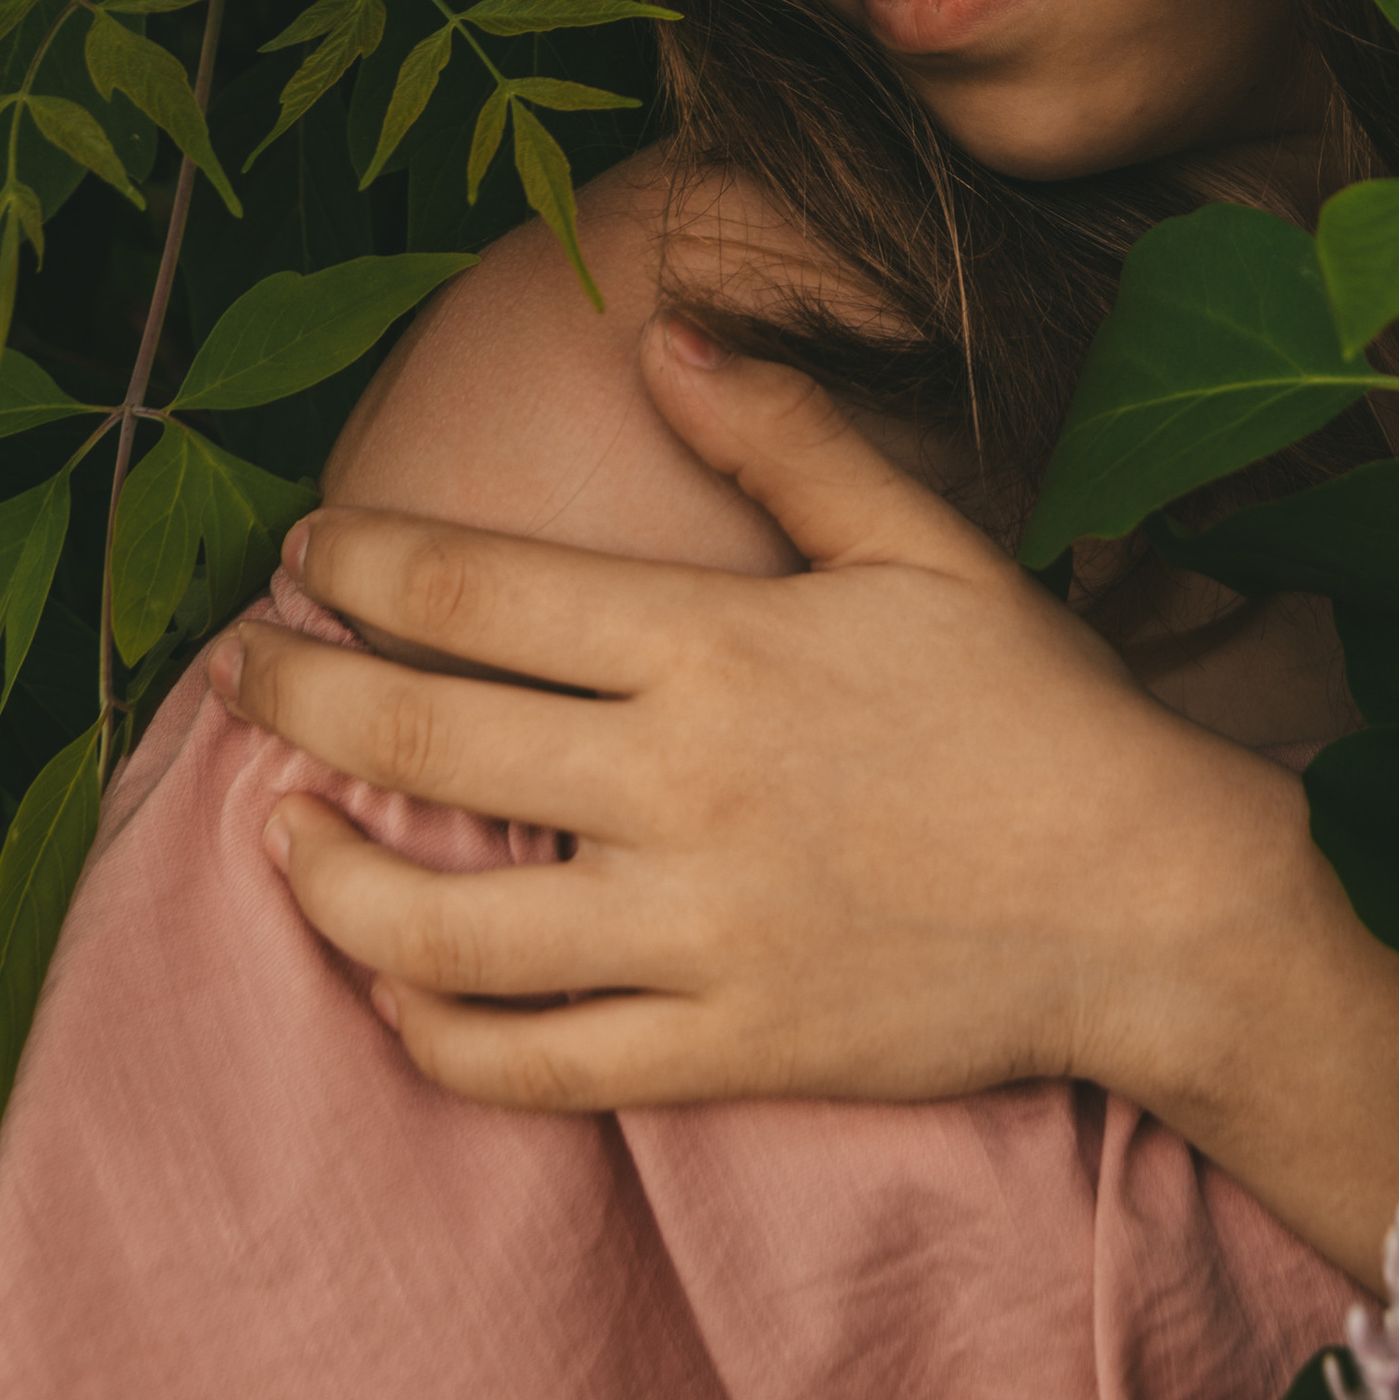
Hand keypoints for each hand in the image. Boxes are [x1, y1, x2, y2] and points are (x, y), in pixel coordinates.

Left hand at [216, 323, 1325, 1128]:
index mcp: (720, 645)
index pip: (476, 592)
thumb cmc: (1038, 711)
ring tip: (279, 835)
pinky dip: (434, 1034)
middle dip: (296, 696)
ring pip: (439, 929)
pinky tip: (394, 991)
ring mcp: (695, 932)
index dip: (360, 565)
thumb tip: (664, 338)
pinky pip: (531, 1061)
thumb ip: (787, 437)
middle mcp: (682, 787)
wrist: (1154, 902)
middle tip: (244, 671)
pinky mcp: (723, 1048)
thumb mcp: (924, 544)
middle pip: (419, 740)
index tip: (302, 554)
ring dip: (324, 881)